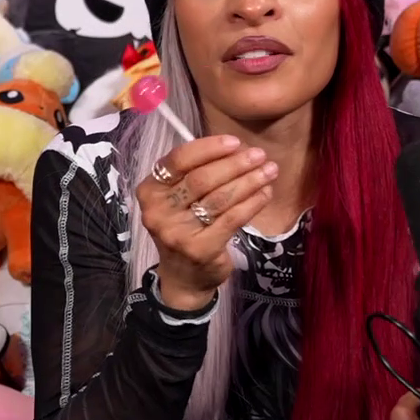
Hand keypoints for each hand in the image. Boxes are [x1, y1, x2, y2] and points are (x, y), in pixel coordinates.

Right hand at [132, 134, 277, 309]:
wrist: (183, 277)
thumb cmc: (184, 228)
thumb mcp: (177, 200)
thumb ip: (194, 174)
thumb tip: (236, 149)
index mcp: (150, 190)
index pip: (178, 160)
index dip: (209, 148)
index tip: (235, 142)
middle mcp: (158, 211)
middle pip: (201, 178)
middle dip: (235, 164)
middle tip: (259, 155)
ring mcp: (178, 232)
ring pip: (220, 198)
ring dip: (249, 181)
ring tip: (269, 170)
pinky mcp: (200, 248)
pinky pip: (232, 218)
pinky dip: (252, 202)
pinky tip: (265, 193)